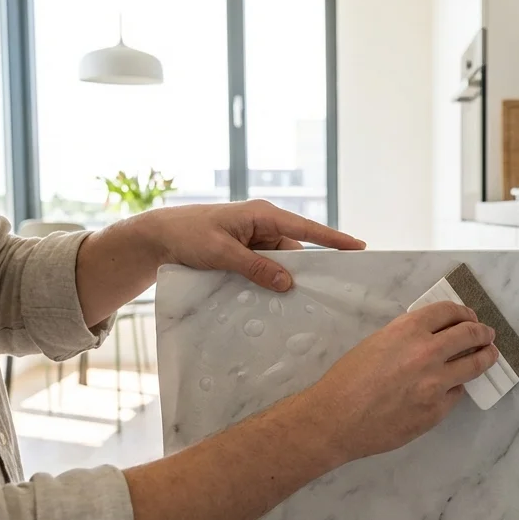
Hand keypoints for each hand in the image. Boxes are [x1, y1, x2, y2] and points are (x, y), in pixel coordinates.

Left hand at [139, 200, 365, 291]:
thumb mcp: (221, 252)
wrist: (159, 236)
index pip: (306, 228)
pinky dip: (270, 283)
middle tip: (330, 292)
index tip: (359, 248)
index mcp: (262, 215)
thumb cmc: (188, 235)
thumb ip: (254, 267)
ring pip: (281, 264)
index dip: (334, 239)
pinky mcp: (246, 253)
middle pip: (297, 251)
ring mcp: (255, 240)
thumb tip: (288, 282)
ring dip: (285, 281)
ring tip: (299, 304)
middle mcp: (263, 226)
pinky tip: (273, 300)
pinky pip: (266, 269)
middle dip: (309, 270)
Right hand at [304, 302, 499, 462]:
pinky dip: (455, 388)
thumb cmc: (347, 381)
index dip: (464, 313)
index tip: (470, 317)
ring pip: (474, 365)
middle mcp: (427, 352)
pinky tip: (450, 388)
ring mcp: (436, 383)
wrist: (336, 419)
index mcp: (408, 329)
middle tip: (487, 335)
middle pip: (470, 334)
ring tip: (489, 355)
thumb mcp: (377, 343)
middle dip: (483, 332)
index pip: (449, 312)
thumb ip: (407, 338)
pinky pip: (456, 394)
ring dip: (485, 357)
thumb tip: (432, 338)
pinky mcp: (437, 410)